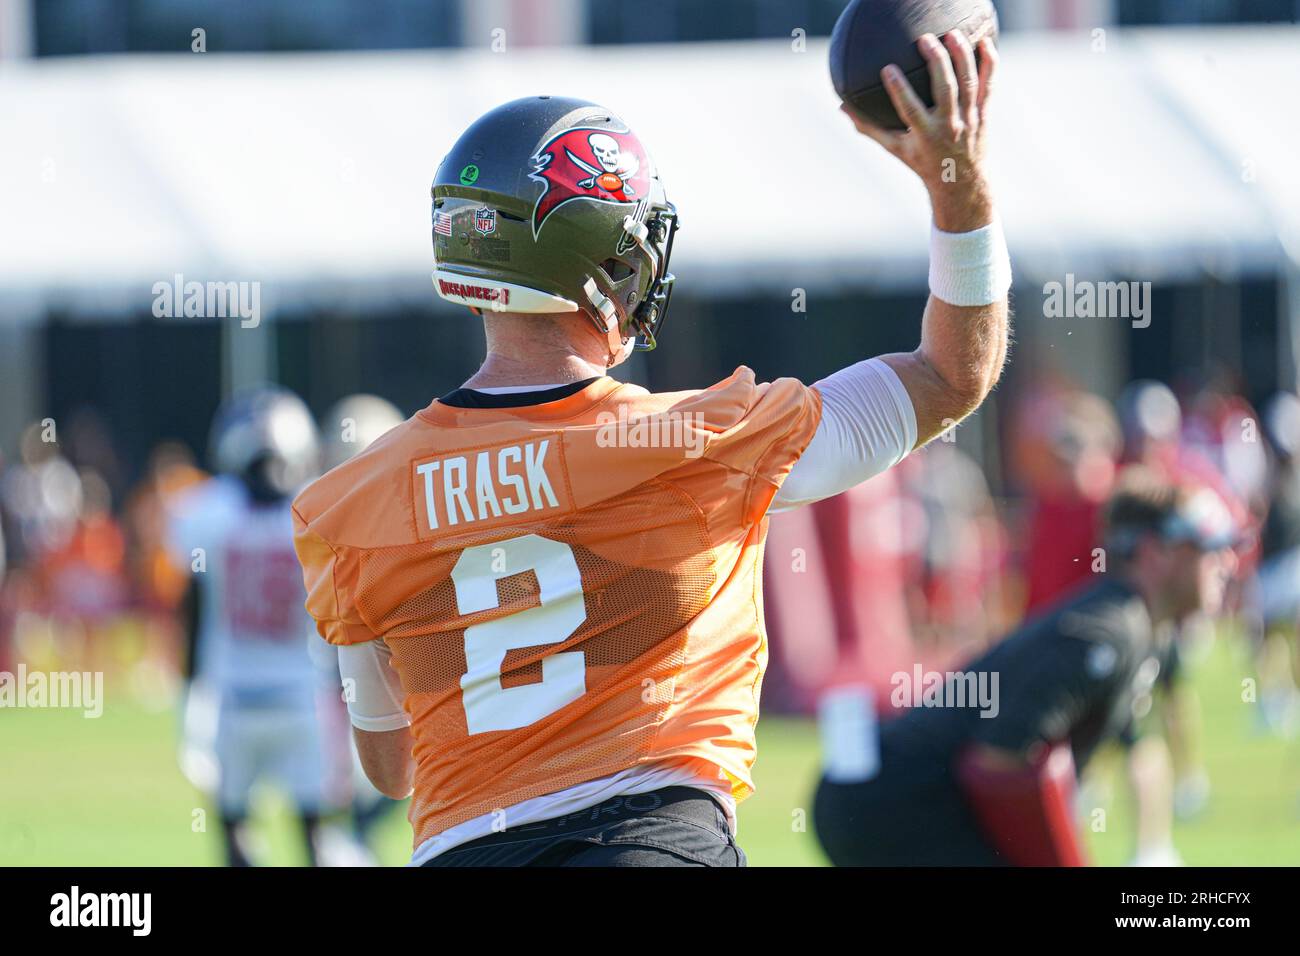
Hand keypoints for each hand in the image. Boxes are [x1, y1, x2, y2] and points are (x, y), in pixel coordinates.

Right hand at [841, 32, 997, 231]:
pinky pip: (988, 85)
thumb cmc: (921, 162)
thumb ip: (869, 127)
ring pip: (968, 83)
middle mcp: (949, 126)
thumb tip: (842, 108)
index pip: (911, 109)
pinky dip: (989, 64)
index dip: (899, 89)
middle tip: (925, 39)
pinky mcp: (983, 113)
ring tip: (951, 34)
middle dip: (937, 62)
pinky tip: (984, 42)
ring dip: (962, 57)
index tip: (887, 68)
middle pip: (945, 90)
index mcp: (925, 135)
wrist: (959, 182)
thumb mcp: (894, 148)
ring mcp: (969, 119)